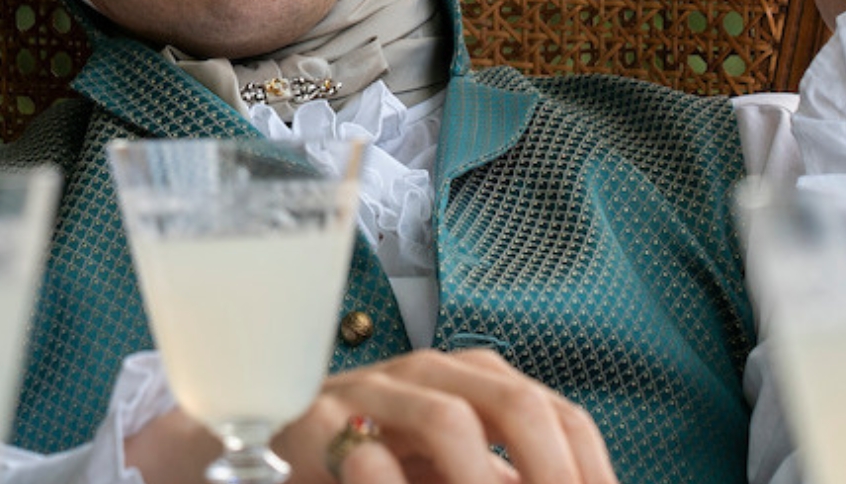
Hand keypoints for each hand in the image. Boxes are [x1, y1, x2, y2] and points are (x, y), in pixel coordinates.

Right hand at [125, 349, 616, 483]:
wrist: (255, 438)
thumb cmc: (368, 459)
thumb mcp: (443, 467)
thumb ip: (497, 477)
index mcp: (472, 379)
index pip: (556, 412)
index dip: (589, 466)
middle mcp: (426, 373)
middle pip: (512, 401)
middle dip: (549, 468)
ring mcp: (370, 392)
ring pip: (446, 420)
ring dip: (482, 478)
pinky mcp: (314, 422)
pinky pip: (367, 455)